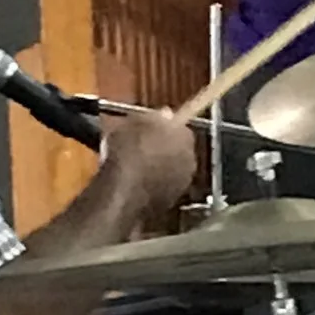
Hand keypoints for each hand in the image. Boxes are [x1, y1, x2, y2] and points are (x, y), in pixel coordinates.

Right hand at [98, 108, 197, 227]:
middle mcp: (190, 159)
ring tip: (129, 162)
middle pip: (176, 148)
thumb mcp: (134, 121)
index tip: (146, 126)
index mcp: (186, 136)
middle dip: (159, 146)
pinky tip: (130, 181)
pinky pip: (159, 185)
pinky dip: (148, 182)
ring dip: (154, 165)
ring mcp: (181, 182)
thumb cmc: (128, 150)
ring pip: (168, 168)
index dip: (162, 126)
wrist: (124, 190)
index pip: (179, 126)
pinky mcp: (169, 201)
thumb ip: (154, 116)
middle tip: (136, 143)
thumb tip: (165, 113)